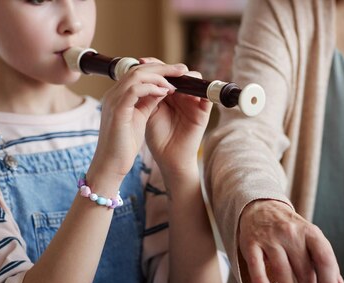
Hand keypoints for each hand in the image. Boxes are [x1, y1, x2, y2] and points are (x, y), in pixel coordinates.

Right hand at [91, 61, 187, 182]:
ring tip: (176, 81)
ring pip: (137, 75)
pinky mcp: (117, 110)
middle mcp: (113, 94)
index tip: (176, 72)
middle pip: (138, 69)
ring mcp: (113, 100)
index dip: (157, 70)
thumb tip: (161, 90)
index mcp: (117, 96)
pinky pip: (135, 90)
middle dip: (162, 68)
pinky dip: (152, 88)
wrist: (110, 164)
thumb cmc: (124, 145)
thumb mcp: (139, 118)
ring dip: (159, 76)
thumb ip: (147, 103)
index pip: (137, 72)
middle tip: (182, 69)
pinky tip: (166, 92)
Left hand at [142, 58, 212, 181]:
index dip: (153, 65)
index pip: (163, 72)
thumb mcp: (148, 111)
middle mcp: (181, 95)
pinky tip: (182, 90)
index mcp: (167, 94)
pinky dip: (197, 89)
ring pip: (193, 78)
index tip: (138, 62)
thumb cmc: (158, 138)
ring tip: (167, 79)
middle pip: (178, 72)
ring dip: (182, 75)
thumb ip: (147, 94)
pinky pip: (205, 94)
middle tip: (153, 66)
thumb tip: (137, 71)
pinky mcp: (203, 110)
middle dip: (166, 67)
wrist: (169, 159)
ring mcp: (193, 102)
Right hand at [238, 200, 343, 282]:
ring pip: (282, 269)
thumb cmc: (288, 228)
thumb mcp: (309, 238)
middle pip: (304, 269)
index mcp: (310, 233)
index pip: (324, 259)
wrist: (259, 206)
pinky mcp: (251, 243)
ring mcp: (270, 238)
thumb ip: (323, 261)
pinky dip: (261, 281)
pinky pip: (256, 264)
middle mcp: (292, 234)